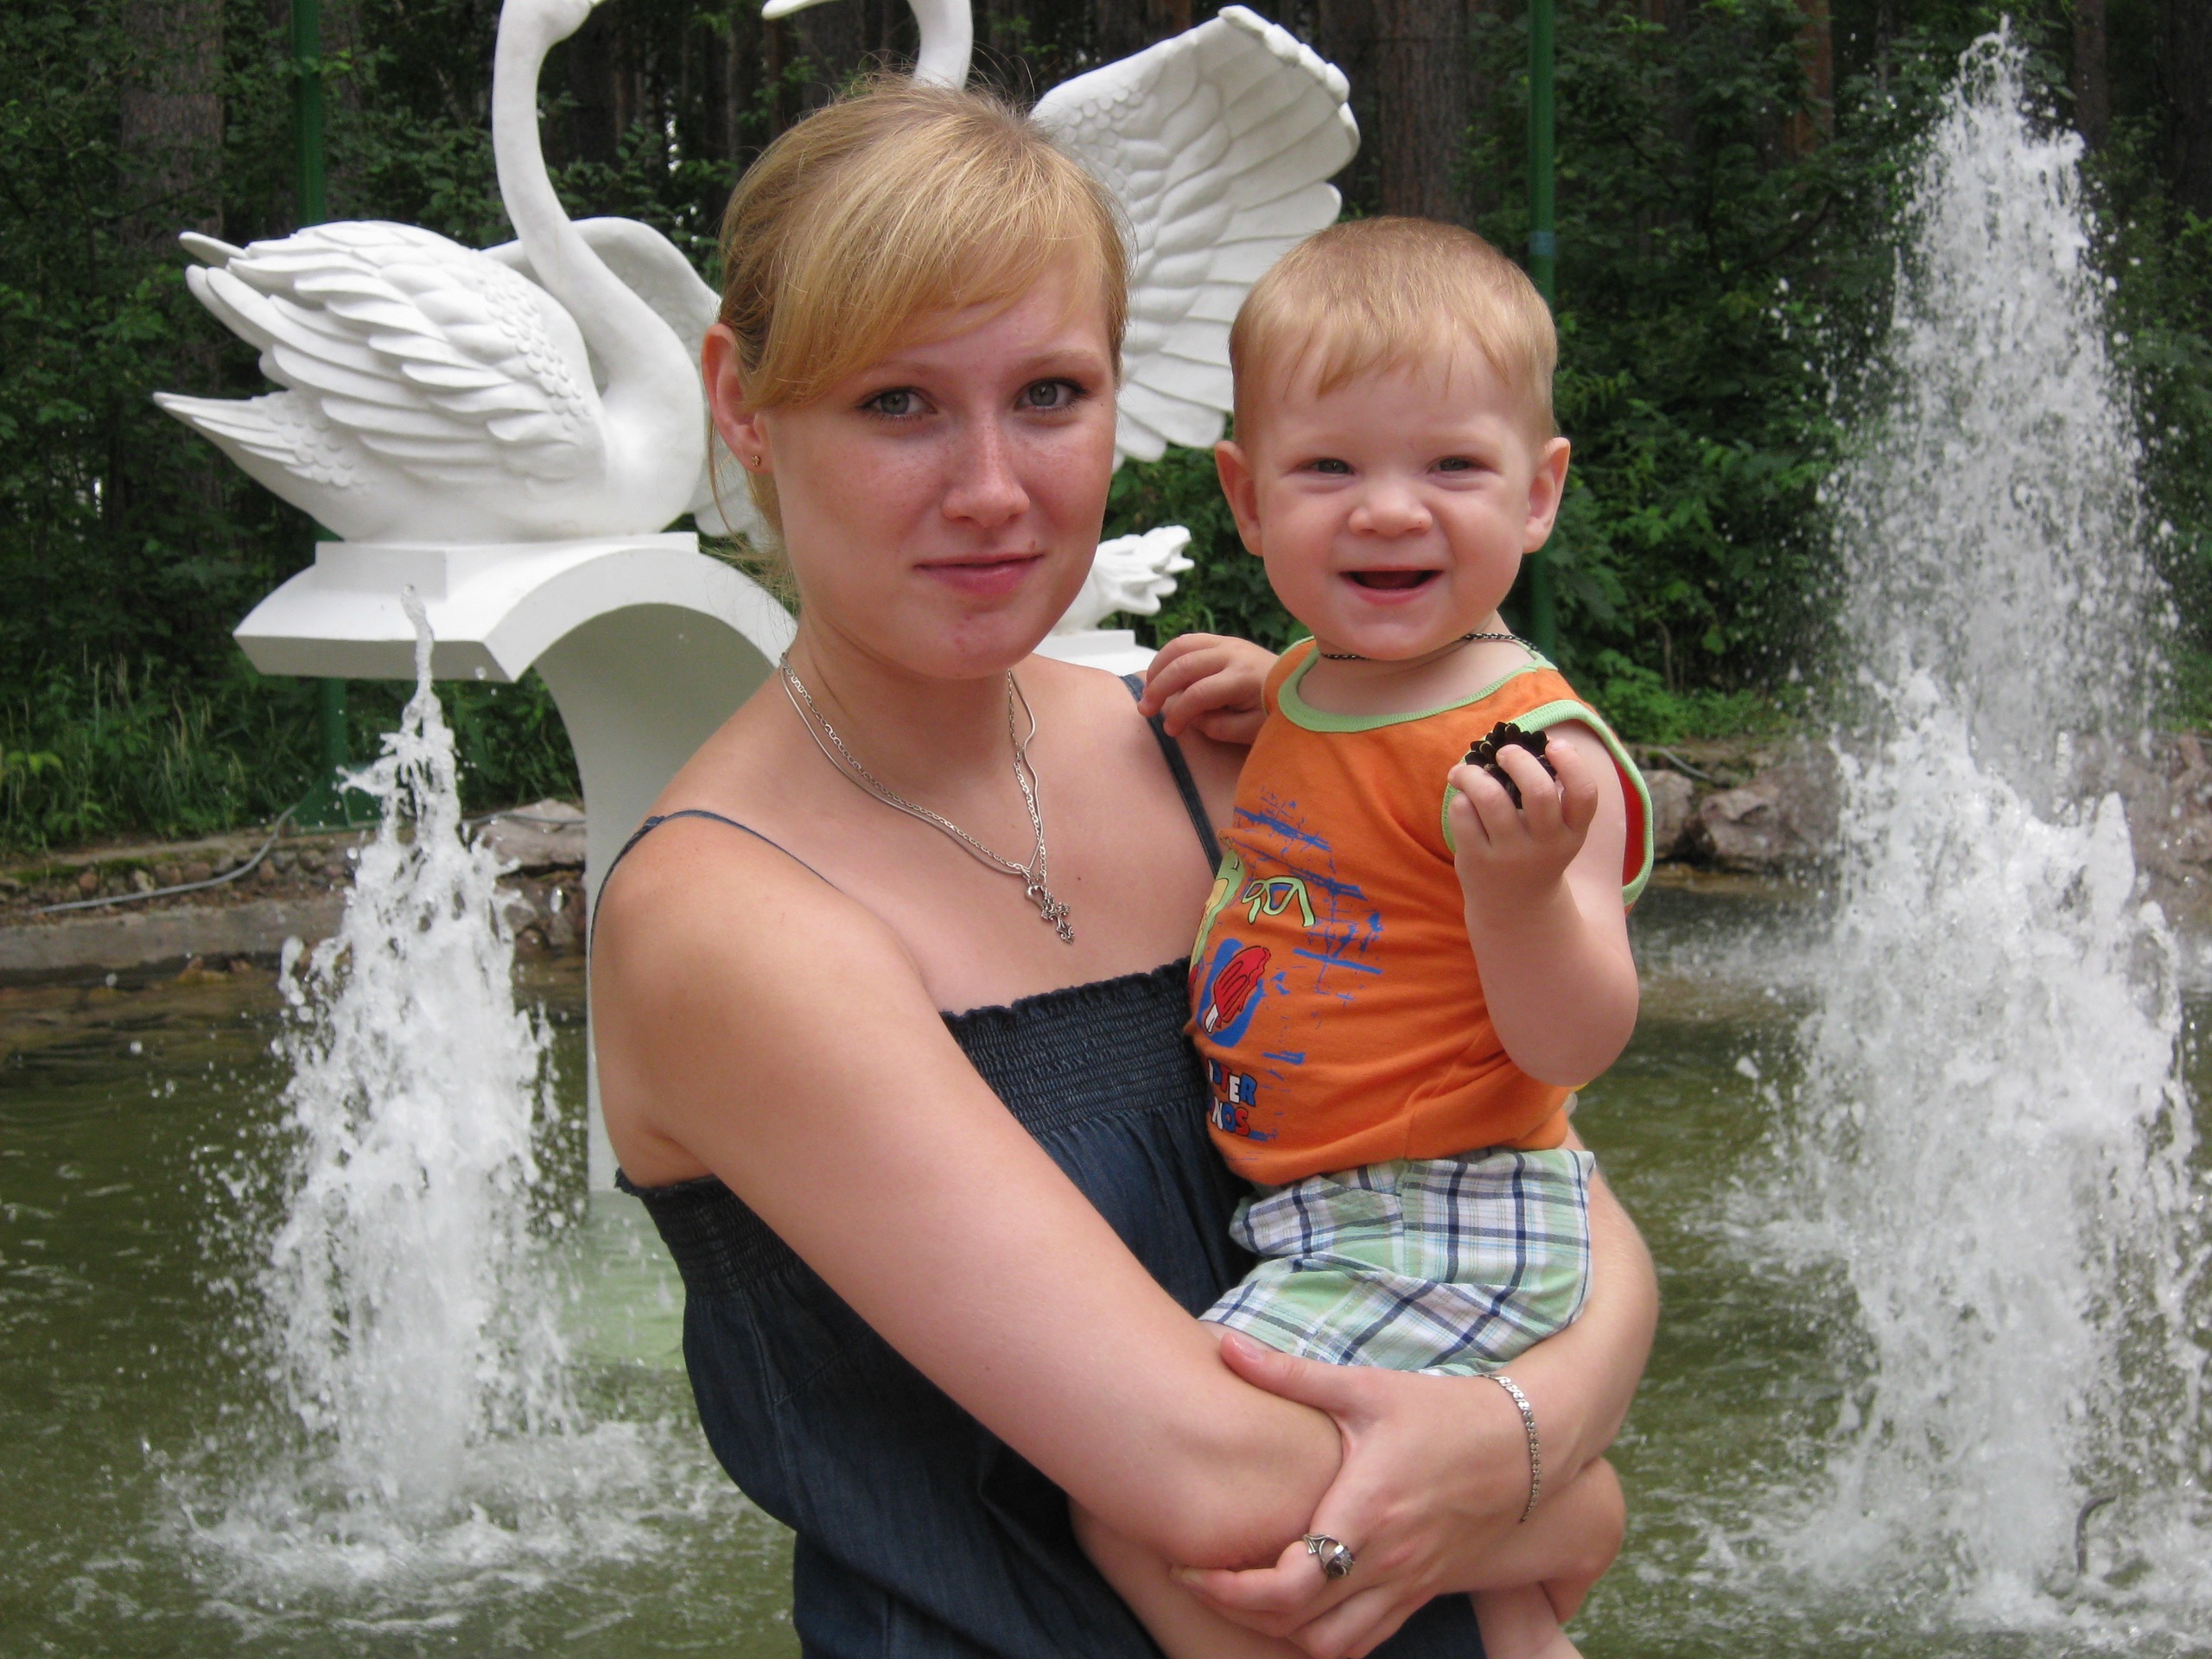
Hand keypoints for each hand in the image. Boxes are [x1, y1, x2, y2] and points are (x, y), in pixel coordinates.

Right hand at [1141, 633, 1275, 744]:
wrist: (1299, 684)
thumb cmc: (1275, 711)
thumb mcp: (1251, 730)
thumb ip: (1217, 726)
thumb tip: (1189, 716)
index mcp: (1242, 678)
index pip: (1199, 694)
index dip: (1179, 714)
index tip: (1171, 731)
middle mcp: (1232, 654)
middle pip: (1184, 666)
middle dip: (1159, 689)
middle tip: (1146, 711)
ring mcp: (1227, 642)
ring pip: (1180, 646)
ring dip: (1158, 667)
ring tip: (1148, 691)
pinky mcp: (1223, 639)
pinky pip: (1188, 640)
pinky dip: (1168, 655)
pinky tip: (1161, 673)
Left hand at [1173, 1332, 1534, 1658]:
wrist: (1525, 1446)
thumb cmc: (1443, 1412)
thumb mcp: (1365, 1387)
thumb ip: (1290, 1374)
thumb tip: (1224, 1346)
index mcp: (1368, 1511)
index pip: (1291, 1583)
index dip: (1231, 1588)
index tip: (1191, 1563)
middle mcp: (1388, 1560)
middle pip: (1300, 1625)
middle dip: (1237, 1612)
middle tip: (1200, 1577)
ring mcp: (1409, 1584)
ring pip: (1332, 1646)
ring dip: (1280, 1634)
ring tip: (1242, 1596)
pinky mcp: (1423, 1592)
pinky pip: (1366, 1641)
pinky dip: (1323, 1639)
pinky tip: (1297, 1608)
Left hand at [1446, 736, 1599, 914]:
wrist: (1515, 909)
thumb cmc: (1535, 851)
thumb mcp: (1556, 832)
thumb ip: (1548, 795)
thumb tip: (1515, 742)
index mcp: (1573, 833)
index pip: (1584, 794)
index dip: (1571, 762)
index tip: (1552, 744)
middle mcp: (1546, 845)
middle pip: (1538, 792)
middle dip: (1518, 759)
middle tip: (1504, 753)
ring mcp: (1511, 855)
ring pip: (1491, 798)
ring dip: (1474, 774)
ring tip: (1467, 772)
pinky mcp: (1478, 860)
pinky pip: (1463, 814)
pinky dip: (1459, 797)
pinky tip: (1462, 800)